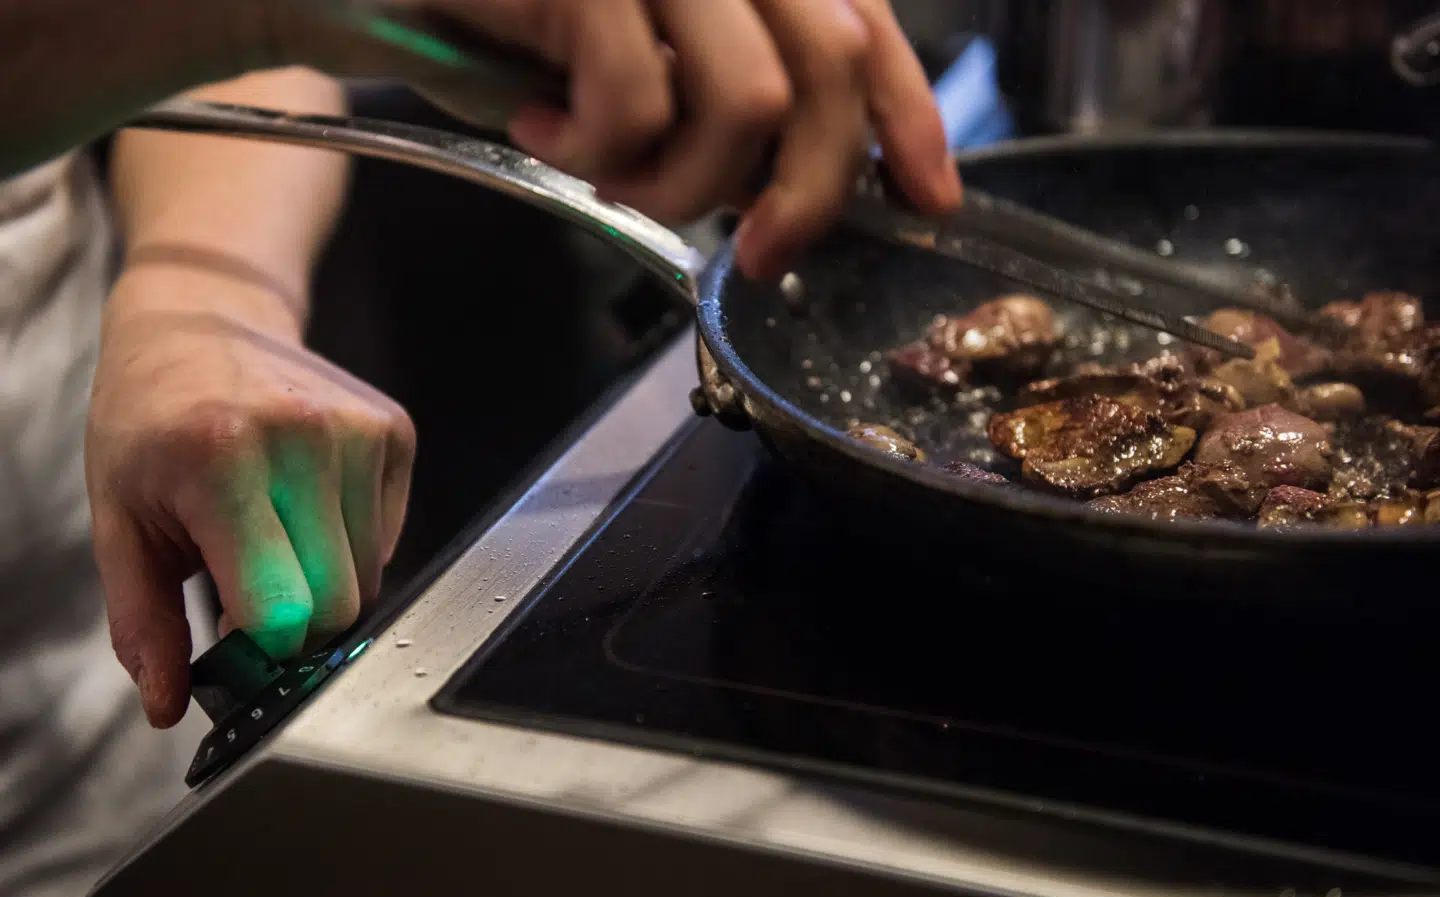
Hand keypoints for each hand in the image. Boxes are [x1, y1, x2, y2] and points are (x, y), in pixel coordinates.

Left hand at [86, 267, 415, 726]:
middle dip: (297, 623)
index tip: (234, 638)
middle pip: (338, 604)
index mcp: (223, 460)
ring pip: (371, 577)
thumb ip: (143, 621)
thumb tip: (168, 706)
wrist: (205, 319)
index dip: (263, 645)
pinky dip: (352, 546)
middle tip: (252, 593)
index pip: (285, 609)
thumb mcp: (119, 519)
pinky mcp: (395, 431)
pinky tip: (309, 508)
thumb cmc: (150, 420)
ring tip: (276, 538)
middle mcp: (304, 439)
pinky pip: (388, 538)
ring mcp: (360, 431)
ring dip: (326, 582)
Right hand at [287, 0, 959, 279]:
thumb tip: (784, 184)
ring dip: (684, 181)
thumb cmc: (488, 16)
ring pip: (751, 96)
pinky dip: (597, 148)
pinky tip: (542, 129)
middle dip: (812, 187)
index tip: (928, 197)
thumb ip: (716, 103)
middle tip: (761, 254)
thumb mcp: (627, 68)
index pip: (863, 22)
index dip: (910, 116)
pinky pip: (639, 98)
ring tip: (611, 178)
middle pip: (832, 65)